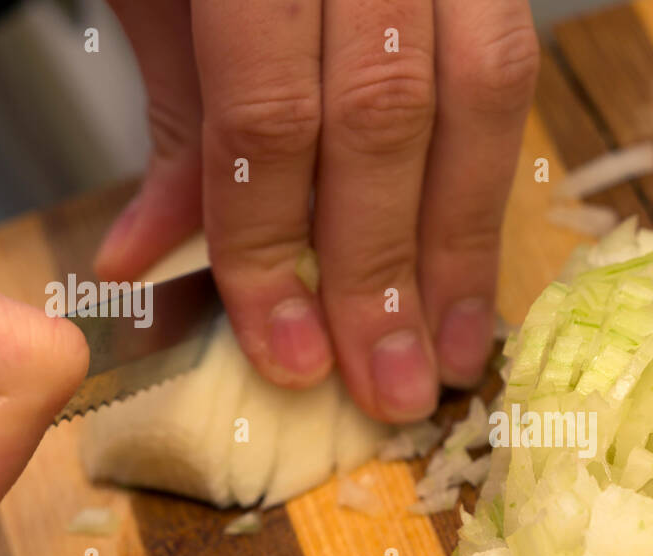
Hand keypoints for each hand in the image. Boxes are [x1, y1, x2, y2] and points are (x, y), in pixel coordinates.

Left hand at [95, 0, 538, 422]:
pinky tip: (478, 264)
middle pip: (389, 118)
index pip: (272, 111)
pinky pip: (507, 72)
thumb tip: (145, 262)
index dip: (275, 245)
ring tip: (458, 352)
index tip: (287, 352)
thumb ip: (178, 124)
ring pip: (480, 97)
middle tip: (390, 386)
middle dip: (387, 270)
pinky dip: (489, 182)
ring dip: (466, 244)